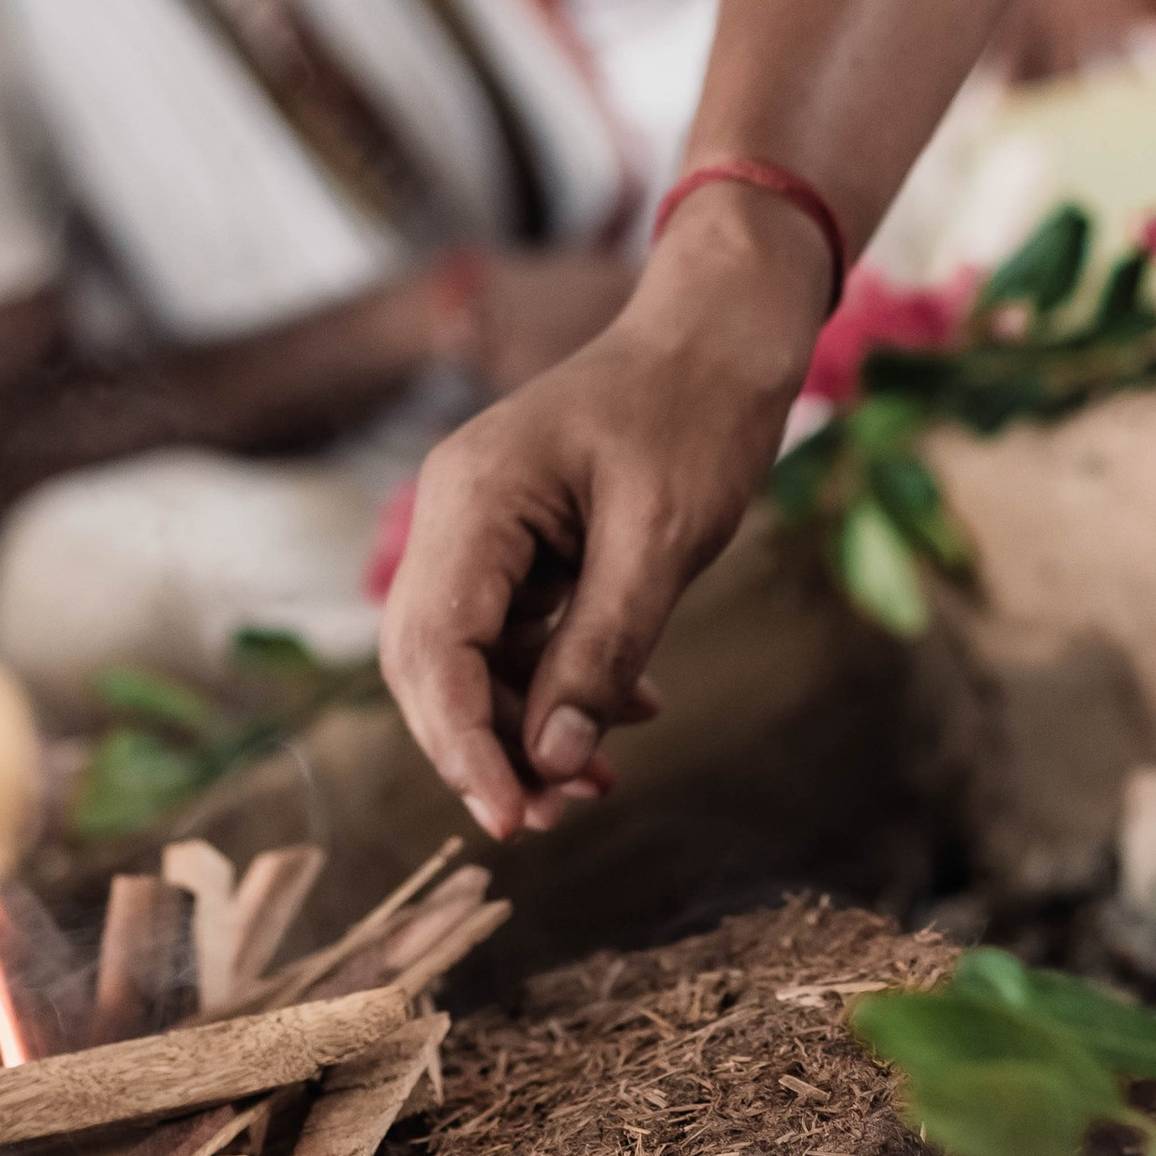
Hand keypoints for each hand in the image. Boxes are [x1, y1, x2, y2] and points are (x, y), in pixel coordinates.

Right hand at [382, 183, 829, 838]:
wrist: (723, 331)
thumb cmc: (697, 412)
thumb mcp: (661, 543)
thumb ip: (601, 653)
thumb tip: (551, 764)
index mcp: (472, 500)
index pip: (432, 651)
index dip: (463, 749)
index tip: (513, 824)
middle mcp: (455, 512)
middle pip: (432, 664)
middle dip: (488, 748)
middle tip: (559, 817)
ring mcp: (482, 524)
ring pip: (471, 658)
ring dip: (528, 725)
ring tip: (603, 779)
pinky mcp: (518, 537)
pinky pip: (514, 631)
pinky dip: (558, 680)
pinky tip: (629, 708)